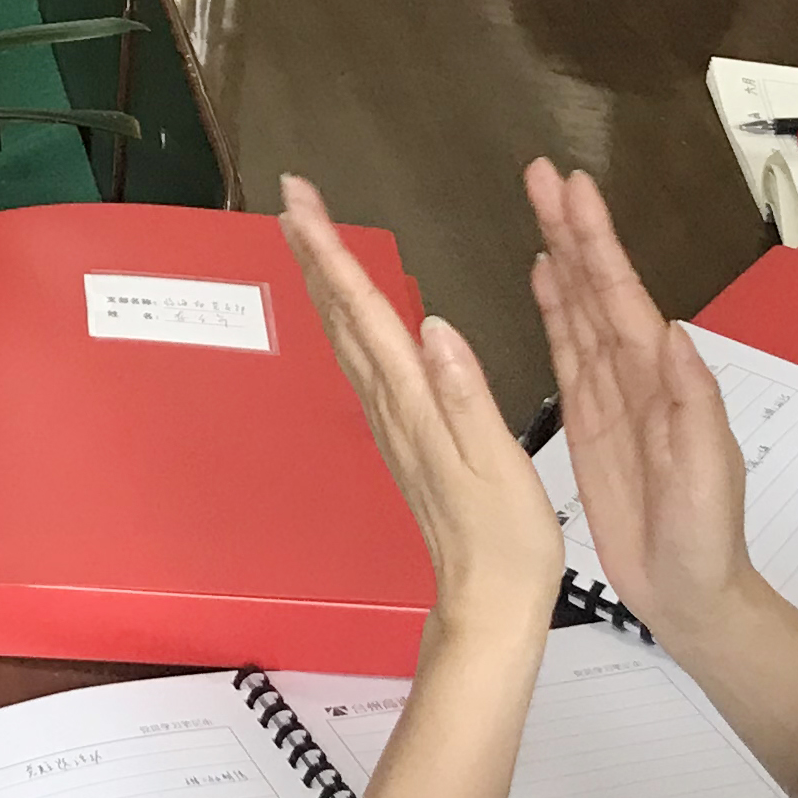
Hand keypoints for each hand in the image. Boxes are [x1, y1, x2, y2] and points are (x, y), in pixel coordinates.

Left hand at [279, 175, 560, 645]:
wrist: (489, 600)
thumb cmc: (505, 538)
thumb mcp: (498, 464)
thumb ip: (466, 395)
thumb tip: (436, 328)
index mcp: (413, 403)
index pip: (363, 312)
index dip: (332, 252)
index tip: (301, 202)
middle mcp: (390, 405)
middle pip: (341, 315)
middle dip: (314, 251)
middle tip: (292, 196)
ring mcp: (391, 420)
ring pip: (346, 335)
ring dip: (325, 281)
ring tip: (309, 236)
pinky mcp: (402, 433)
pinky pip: (363, 360)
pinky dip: (349, 319)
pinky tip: (352, 310)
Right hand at [522, 163, 762, 647]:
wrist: (691, 595)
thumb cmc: (706, 537)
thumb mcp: (707, 469)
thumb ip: (693, 403)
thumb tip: (674, 334)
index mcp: (662, 379)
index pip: (622, 297)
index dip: (596, 242)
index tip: (573, 189)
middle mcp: (636, 375)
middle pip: (595, 288)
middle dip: (570, 230)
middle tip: (540, 175)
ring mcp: (612, 395)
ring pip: (578, 310)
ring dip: (559, 257)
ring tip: (539, 208)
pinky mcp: (589, 421)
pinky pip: (568, 352)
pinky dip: (554, 310)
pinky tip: (541, 278)